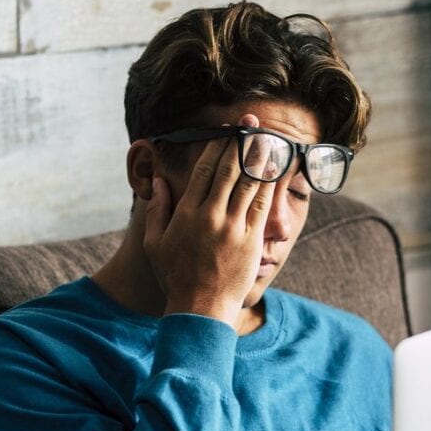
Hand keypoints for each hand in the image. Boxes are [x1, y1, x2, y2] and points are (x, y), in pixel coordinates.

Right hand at [143, 115, 275, 326]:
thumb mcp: (155, 243)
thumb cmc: (175, 277)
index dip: (218, 147)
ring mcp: (233, 228)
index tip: (227, 131)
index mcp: (187, 213)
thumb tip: (159, 181)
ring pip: (250, 183)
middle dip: (242, 142)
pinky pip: (263, 205)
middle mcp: (211, 216)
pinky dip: (269, 184)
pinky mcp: (252, 241)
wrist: (200, 308)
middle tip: (251, 121)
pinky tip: (275, 168)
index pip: (206, 170)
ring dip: (260, 156)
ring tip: (268, 135)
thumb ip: (156, 209)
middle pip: (230, 169)